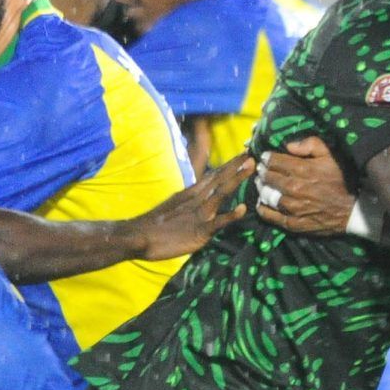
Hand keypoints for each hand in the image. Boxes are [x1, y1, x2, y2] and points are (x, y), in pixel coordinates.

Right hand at [131, 154, 251, 258]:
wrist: (137, 236)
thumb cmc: (154, 226)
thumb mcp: (173, 208)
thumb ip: (187, 204)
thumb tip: (200, 199)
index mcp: (189, 194)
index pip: (212, 176)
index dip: (228, 166)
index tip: (243, 155)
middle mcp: (195, 200)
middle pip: (218, 179)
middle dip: (235, 166)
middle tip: (252, 154)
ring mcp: (198, 215)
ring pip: (221, 194)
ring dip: (236, 179)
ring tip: (251, 168)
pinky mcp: (199, 231)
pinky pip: (217, 222)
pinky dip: (231, 215)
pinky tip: (243, 209)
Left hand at [254, 138, 355, 234]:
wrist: (351, 210)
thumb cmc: (339, 181)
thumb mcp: (330, 156)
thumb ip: (311, 144)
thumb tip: (289, 145)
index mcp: (302, 170)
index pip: (274, 161)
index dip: (266, 158)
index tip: (265, 157)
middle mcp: (294, 188)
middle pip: (268, 178)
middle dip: (262, 172)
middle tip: (261, 170)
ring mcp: (292, 207)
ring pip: (267, 195)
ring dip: (261, 188)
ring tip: (261, 184)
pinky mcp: (293, 223)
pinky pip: (271, 216)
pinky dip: (263, 209)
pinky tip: (261, 204)